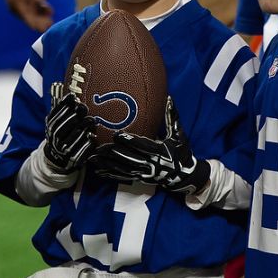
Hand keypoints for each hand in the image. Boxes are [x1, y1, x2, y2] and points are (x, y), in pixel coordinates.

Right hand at [43, 89, 94, 173]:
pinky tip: (93, 136)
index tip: (72, 97)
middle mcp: (55, 138)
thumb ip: (61, 107)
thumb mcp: (57, 120)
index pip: (55, 115)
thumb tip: (60, 84)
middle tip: (84, 107)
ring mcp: (63, 149)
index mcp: (50, 127)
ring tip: (91, 120)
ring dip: (82, 128)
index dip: (63, 106)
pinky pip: (80, 151)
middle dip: (73, 116)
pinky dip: (87, 143)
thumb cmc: (61, 133)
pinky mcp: (73, 159)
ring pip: (72, 138)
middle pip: (63, 126)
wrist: (57, 159)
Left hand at [88, 97, 210, 194]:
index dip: (129, 140)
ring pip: (123, 168)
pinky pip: (123, 177)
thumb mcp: (178, 134)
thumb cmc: (181, 152)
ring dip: (107, 164)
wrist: (183, 175)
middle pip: (129, 158)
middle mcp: (150, 163)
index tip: (117, 134)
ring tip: (93, 158)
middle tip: (98, 147)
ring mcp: (144, 173)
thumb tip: (169, 98)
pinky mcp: (139, 179)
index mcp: (159, 151)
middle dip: (113, 153)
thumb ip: (172, 117)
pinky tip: (98, 171)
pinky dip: (110, 174)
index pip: (142, 145)